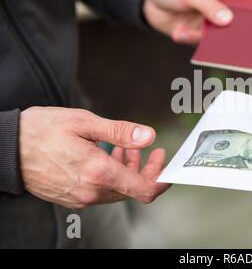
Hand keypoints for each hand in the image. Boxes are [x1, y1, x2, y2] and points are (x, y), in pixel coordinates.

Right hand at [19, 107, 170, 208]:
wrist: (6, 148)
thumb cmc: (42, 131)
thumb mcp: (84, 122)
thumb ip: (120, 132)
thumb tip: (148, 136)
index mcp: (97, 173)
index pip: (144, 190)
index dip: (162, 180)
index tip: (167, 164)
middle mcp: (91, 192)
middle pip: (133, 190)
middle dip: (146, 169)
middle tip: (150, 149)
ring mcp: (81, 198)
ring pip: (118, 190)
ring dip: (128, 170)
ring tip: (126, 147)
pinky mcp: (72, 198)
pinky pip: (102, 191)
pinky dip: (112, 175)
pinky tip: (108, 155)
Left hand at [143, 0, 250, 43]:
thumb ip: (208, 6)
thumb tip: (227, 20)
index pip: (247, 6)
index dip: (249, 19)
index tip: (243, 29)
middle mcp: (225, 9)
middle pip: (237, 27)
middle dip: (227, 35)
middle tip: (217, 39)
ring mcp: (213, 24)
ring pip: (220, 40)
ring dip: (202, 39)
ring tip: (182, 31)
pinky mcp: (201, 36)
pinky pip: (202, 45)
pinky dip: (189, 40)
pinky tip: (178, 32)